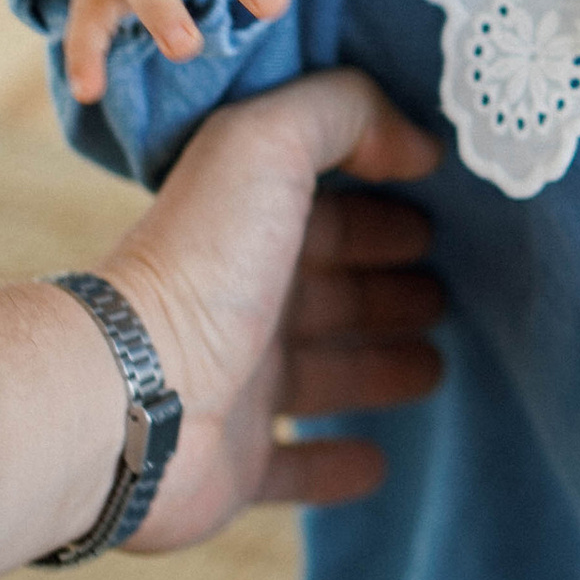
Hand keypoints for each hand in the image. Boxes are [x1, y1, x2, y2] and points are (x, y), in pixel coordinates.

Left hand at [98, 70, 444, 546]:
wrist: (130, 397)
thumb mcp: (268, 146)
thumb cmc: (201, 265)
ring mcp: (233, 390)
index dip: (378, 212)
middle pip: (327, 293)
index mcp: (243, 231)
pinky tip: (379, 464)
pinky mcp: (234, 467)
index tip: (441, 218)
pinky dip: (336, 466)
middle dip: (385, 288)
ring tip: (434, 369)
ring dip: (376, 370)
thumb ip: (344, 112)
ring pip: (321, 375)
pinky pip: (292, 467)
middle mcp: (236, 304)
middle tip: (448, 293)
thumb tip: (416, 141)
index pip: (322, 215)